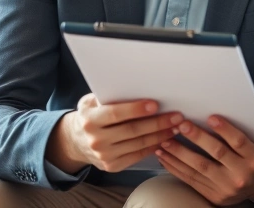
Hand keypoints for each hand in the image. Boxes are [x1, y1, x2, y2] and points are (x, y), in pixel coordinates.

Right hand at [46, 93, 183, 173]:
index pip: (116, 114)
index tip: (155, 104)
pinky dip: (153, 147)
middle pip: (132, 130)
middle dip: (157, 123)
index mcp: (90, 120)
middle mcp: (96, 140)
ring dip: (161, 135)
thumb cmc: (91, 115)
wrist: (76, 141)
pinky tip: (166, 139)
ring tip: (177, 127)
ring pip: (138, 144)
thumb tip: (136, 86)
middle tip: (177, 116)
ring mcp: (104, 155)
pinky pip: (137, 155)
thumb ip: (108, 96)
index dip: (136, 109)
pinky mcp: (112, 166)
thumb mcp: (91, 102)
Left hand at [155, 115, 253, 205]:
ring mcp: (226, 187)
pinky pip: (191, 180)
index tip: (210, 117)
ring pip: (200, 168)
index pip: (239, 142)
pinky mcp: (213, 196)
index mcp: (253, 158)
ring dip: (179, 154)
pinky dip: (176, 168)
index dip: (225, 129)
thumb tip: (209, 118)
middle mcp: (241, 174)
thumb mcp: (252, 146)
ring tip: (165, 142)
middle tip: (182, 125)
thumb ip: (236, 135)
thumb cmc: (252, 159)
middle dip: (197, 138)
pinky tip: (166, 158)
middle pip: (218, 153)